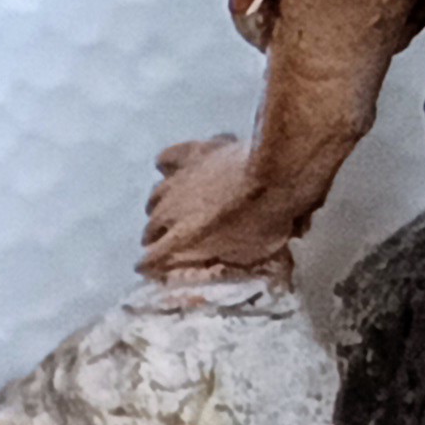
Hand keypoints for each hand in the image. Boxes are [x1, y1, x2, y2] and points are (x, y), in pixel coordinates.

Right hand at [135, 134, 289, 285]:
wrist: (275, 173)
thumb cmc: (266, 219)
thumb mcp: (247, 252)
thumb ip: (224, 254)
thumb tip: (217, 254)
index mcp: (182, 240)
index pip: (150, 261)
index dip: (150, 267)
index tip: (152, 270)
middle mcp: (169, 212)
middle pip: (150, 229)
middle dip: (155, 238)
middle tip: (166, 241)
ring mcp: (177, 181)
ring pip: (154, 196)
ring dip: (159, 207)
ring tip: (168, 210)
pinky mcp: (192, 153)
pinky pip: (167, 159)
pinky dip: (168, 167)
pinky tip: (174, 170)